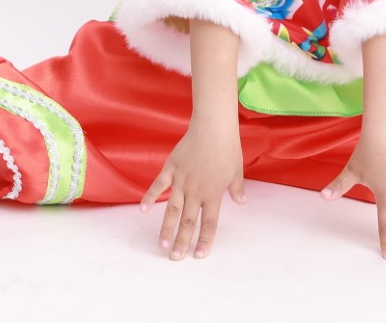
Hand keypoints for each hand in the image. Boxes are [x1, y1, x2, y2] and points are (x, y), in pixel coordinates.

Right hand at [140, 121, 245, 260]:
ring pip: (172, 210)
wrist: (213, 128)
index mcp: (213, 194)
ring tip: (162, 245)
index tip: (199, 255)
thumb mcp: (237, 171)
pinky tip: (143, 210)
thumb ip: (236, 189)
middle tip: (176, 258)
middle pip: (188, 221)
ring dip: (166, 228)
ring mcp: (181, 181)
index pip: (209, 223)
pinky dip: (150, 197)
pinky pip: (158, 186)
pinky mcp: (170, 169)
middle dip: (182, 241)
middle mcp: (196, 191)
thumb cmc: (227, 148)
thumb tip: (242, 202)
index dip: (205, 240)